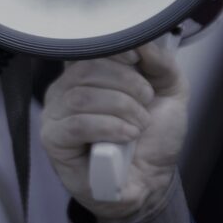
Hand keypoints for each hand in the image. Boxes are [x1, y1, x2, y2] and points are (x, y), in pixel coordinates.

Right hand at [40, 41, 188, 220]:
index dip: (114, 51)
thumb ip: (160, 63)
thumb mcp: (169, 92)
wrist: (150, 181)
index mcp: (86, 74)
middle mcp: (65, 90)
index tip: (137, 61)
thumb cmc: (152, 138)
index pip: (90, 49)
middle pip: (86, 70)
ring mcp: (55, 115)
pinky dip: (108, 127)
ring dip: (121, 109)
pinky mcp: (54, 140)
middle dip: (126, 85)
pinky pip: (77, 124)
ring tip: (138, 126)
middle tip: (145, 104)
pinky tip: (127, 136)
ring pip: (81, 97)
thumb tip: (142, 41)